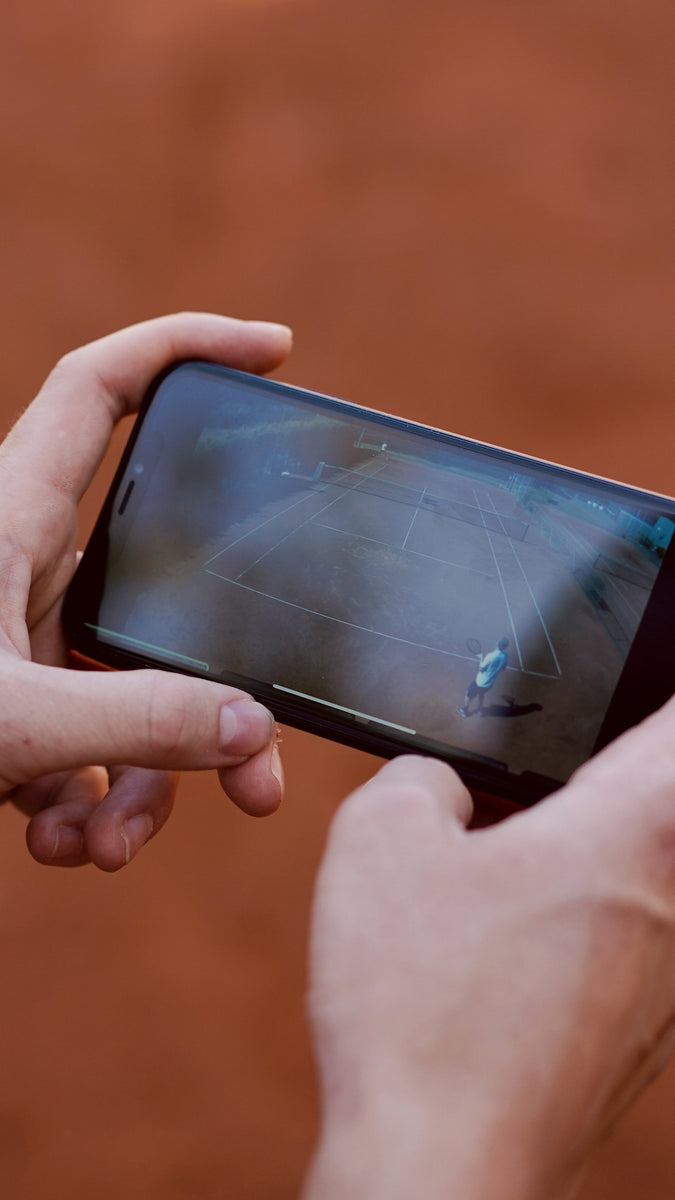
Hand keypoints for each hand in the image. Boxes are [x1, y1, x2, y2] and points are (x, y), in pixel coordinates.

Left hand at [0, 312, 291, 869]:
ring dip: (137, 782)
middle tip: (259, 772)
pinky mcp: (6, 704)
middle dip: (209, 697)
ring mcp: (16, 641)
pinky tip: (65, 847)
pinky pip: (80, 739)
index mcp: (12, 514)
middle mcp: (23, 567)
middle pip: (156, 594)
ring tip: (109, 849)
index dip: (185, 346)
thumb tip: (247, 727)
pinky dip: (85, 799)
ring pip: (124, 688)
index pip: (105, 388)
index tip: (271, 349)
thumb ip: (135, 722)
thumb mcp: (7, 719)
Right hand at [304, 700, 674, 1199]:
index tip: (634, 669)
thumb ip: (420, 777)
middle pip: (667, 794)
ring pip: (649, 866)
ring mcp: (670, 974)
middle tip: (535, 770)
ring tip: (507, 850)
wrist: (440, 1168)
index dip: (658, 685)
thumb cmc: (417, 1010)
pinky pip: (633, 932)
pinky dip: (586, 908)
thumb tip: (444, 787)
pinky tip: (506, 932)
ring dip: (590, 842)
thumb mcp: (380, 840)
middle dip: (607, 769)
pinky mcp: (645, 1031)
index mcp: (631, 830)